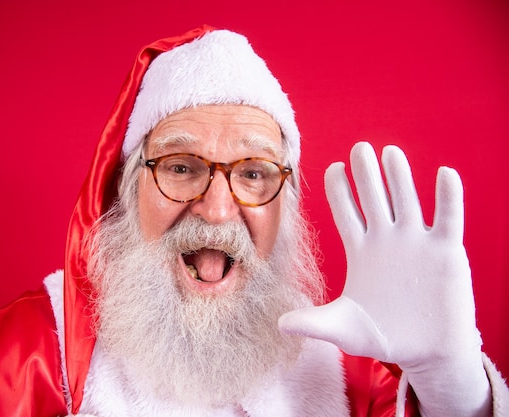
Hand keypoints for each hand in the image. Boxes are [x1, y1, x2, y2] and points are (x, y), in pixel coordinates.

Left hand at [279, 142, 490, 415]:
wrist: (427, 351)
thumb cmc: (385, 336)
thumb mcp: (344, 328)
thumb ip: (314, 323)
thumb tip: (280, 326)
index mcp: (361, 250)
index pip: (346, 211)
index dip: (340, 189)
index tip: (333, 167)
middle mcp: (387, 239)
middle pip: (374, 198)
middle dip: (366, 174)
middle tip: (359, 148)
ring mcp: (417, 243)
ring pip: (407, 201)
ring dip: (400, 178)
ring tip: (390, 153)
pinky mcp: (446, 252)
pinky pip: (448, 218)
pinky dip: (448, 197)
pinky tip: (444, 174)